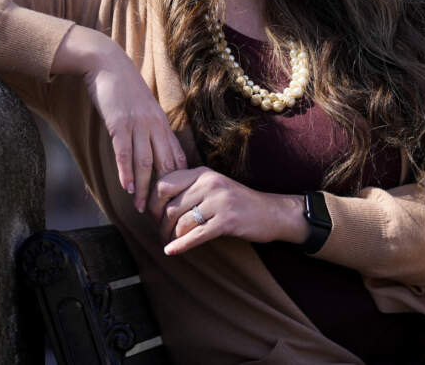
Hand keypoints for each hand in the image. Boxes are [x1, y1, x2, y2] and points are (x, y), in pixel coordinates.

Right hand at [80, 36, 186, 212]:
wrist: (107, 62)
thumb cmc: (123, 87)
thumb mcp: (142, 108)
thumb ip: (148, 127)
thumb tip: (150, 149)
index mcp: (162, 123)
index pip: (176, 157)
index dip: (179, 181)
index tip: (177, 200)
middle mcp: (154, 125)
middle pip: (165, 164)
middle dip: (164, 191)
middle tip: (161, 213)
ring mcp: (138, 124)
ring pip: (146, 162)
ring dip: (144, 188)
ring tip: (141, 208)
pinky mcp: (119, 123)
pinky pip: (125, 151)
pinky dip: (126, 172)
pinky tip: (127, 187)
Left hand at [148, 168, 307, 254]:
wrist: (272, 212)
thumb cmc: (237, 202)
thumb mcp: (213, 187)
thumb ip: (188, 189)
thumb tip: (154, 204)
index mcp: (202, 173)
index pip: (164, 184)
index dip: (152, 203)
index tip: (152, 216)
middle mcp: (209, 183)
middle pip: (170, 206)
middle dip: (160, 224)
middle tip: (160, 234)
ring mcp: (219, 201)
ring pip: (181, 222)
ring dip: (171, 237)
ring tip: (169, 243)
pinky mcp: (227, 221)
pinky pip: (196, 235)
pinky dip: (180, 246)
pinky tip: (171, 251)